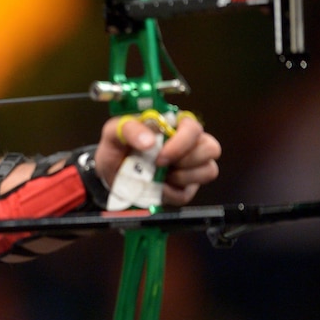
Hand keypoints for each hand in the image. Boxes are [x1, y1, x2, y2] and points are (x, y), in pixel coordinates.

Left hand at [95, 113, 220, 205]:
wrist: (109, 173)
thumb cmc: (117, 147)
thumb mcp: (114, 132)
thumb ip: (129, 129)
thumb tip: (149, 141)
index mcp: (173, 125)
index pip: (194, 127)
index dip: (182, 143)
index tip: (160, 156)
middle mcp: (187, 143)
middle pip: (211, 149)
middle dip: (186, 160)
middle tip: (160, 165)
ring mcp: (190, 166)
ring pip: (209, 170)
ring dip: (182, 177)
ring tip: (159, 175)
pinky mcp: (185, 187)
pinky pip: (189, 193)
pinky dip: (170, 193)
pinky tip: (157, 187)